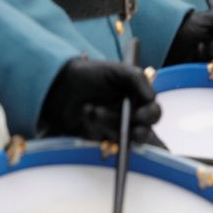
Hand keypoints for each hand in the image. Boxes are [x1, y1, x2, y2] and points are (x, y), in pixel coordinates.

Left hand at [40, 58, 160, 142]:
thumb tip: (152, 97)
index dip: (150, 115)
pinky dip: (95, 130)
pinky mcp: (98, 139)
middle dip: (137, 131)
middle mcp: (128, 116)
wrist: (60, 85)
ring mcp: (113, 129)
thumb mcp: (116, 70)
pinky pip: (103, 143)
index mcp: (136, 99)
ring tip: (92, 110)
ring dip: (109, 124)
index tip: (140, 115)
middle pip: (143, 132)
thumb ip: (137, 79)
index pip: (153, 112)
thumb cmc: (90, 75)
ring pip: (122, 138)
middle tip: (130, 128)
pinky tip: (86, 115)